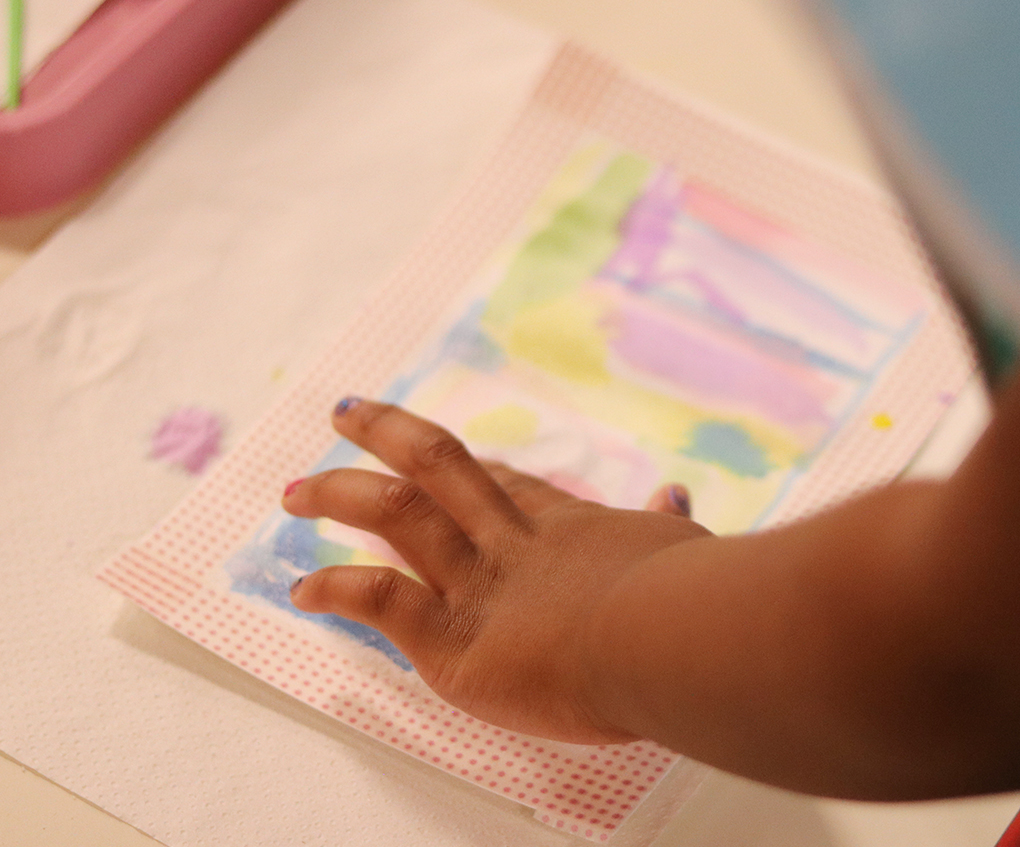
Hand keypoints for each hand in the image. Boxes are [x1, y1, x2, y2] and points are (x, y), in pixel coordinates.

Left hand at [282, 397, 711, 743]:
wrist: (672, 637)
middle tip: (344, 412)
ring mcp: (475, 582)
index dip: (455, 463)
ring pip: (394, 516)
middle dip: (385, 433)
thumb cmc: (690, 595)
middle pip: (434, 465)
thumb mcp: (681, 544)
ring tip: (297, 489)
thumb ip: (663, 519)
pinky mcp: (453, 639)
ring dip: (340, 494)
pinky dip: (336, 589)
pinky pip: (379, 600)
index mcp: (560, 522)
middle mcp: (507, 539)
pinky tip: (302, 589)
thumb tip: (675, 491)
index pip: (497, 481)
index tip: (423, 446)